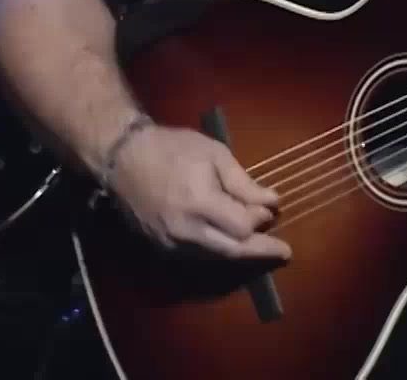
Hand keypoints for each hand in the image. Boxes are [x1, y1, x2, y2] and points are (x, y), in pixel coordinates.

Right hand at [106, 124, 291, 262]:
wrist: (124, 158)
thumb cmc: (173, 149)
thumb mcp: (214, 154)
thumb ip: (244, 183)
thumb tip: (272, 203)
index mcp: (199, 203)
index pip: (241, 227)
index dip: (259, 220)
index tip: (272, 209)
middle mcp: (185, 230)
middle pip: (232, 251)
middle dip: (260, 252)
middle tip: (283, 253)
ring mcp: (170, 242)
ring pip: (215, 257)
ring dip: (240, 253)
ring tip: (262, 248)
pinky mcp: (161, 246)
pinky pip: (197, 255)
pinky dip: (218, 251)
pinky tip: (231, 243)